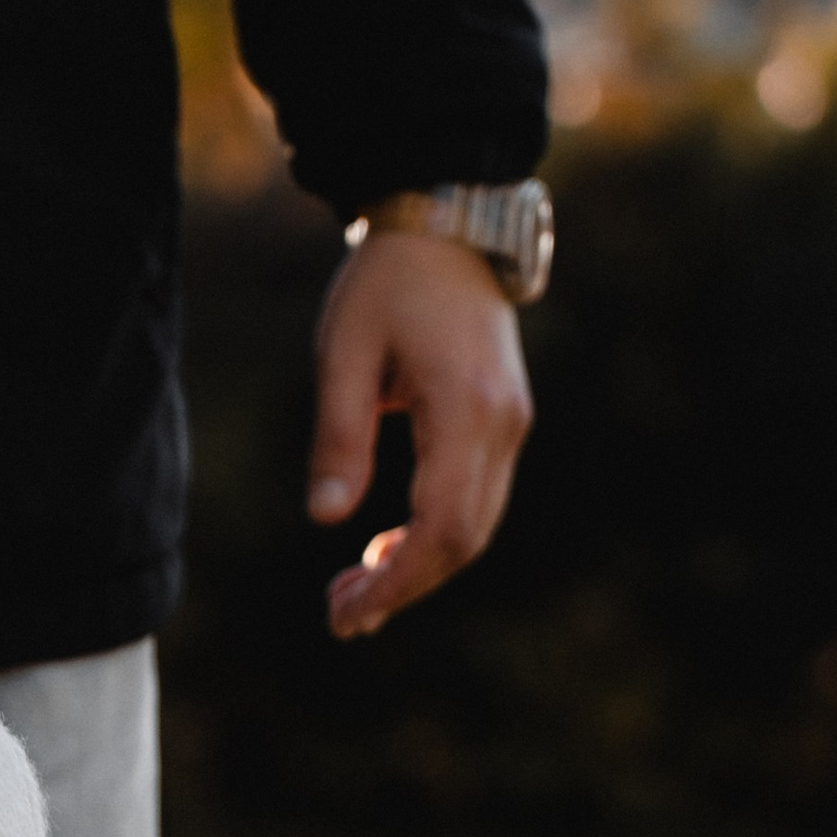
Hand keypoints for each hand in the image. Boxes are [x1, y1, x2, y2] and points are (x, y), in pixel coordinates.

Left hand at [309, 231, 532, 639]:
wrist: (448, 222)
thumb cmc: (387, 281)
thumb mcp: (345, 352)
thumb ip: (338, 437)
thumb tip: (326, 519)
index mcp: (465, 409)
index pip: (441, 527)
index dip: (396, 582)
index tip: (347, 611)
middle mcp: (502, 424)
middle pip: (464, 541)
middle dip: (403, 587)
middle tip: (341, 614)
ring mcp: (510, 423)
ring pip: (475, 528)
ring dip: (418, 569)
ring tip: (356, 589)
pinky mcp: (503, 421)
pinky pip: (476, 501)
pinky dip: (434, 538)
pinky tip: (388, 549)